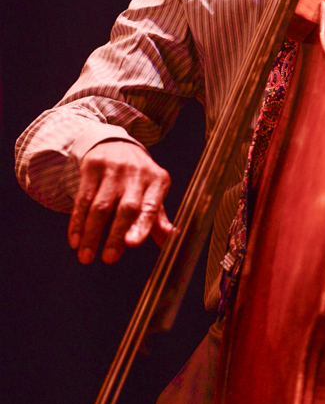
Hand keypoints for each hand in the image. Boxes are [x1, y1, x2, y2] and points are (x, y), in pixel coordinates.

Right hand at [68, 141, 172, 263]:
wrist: (117, 144)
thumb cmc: (138, 178)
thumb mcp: (152, 193)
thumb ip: (158, 220)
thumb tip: (170, 241)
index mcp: (157, 181)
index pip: (151, 206)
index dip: (142, 225)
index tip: (132, 244)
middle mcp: (137, 173)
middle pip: (126, 208)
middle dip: (116, 235)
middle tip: (108, 259)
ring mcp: (114, 168)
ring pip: (101, 206)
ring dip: (92, 234)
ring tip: (86, 256)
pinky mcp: (93, 166)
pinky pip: (83, 198)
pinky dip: (77, 222)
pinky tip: (75, 239)